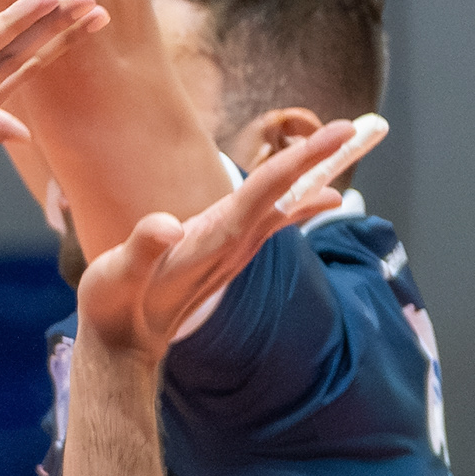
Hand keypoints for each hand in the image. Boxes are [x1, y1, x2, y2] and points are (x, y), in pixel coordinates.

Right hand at [73, 113, 385, 360]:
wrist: (124, 347)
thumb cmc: (116, 306)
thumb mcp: (118, 275)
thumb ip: (142, 249)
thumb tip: (166, 225)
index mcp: (214, 239)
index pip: (267, 189)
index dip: (302, 158)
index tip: (338, 132)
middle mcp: (233, 244)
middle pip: (286, 193)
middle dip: (320, 160)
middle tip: (358, 128)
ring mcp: (232, 251)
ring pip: (283, 207)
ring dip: (312, 178)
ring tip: (341, 151)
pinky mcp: (223, 254)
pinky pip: (270, 221)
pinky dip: (294, 201)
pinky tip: (308, 197)